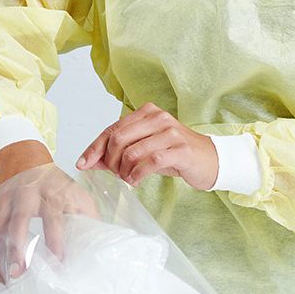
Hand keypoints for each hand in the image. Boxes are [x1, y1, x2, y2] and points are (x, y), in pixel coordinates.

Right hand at [0, 162, 98, 281]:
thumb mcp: (75, 193)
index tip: (58, 263)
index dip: (56, 241)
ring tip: (5, 278)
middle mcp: (25, 194)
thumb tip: (99, 245)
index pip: (53, 218)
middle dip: (17, 248)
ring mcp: (4, 198)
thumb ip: (88, 217)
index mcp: (50, 194)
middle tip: (18, 273)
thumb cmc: (53, 183)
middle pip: (18, 222)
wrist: (23, 158)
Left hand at [74, 102, 218, 189]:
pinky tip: (136, 181)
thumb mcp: (145, 150)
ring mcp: (170, 132)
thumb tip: (91, 161)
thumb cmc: (176, 154)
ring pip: (131, 151)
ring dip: (123, 170)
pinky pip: (149, 162)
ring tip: (128, 179)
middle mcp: (158, 117)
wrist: (212, 160)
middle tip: (115, 174)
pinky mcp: (180, 149)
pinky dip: (137, 174)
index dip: (94, 147)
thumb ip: (119, 153)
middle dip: (110, 161)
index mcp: (146, 112)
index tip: (83, 163)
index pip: (112, 129)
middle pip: (118, 139)